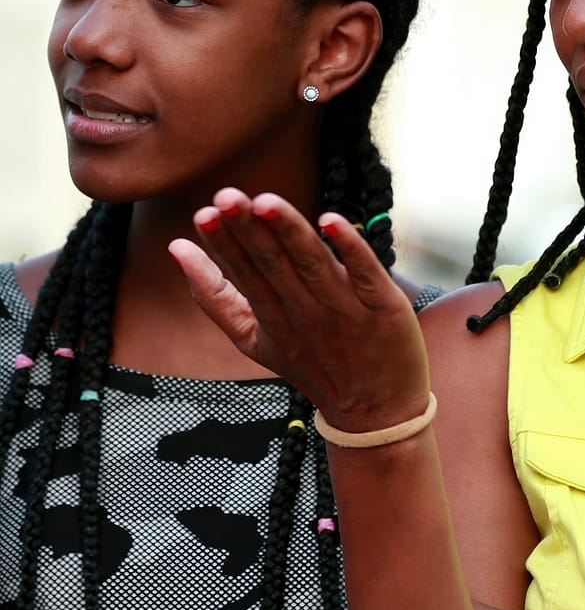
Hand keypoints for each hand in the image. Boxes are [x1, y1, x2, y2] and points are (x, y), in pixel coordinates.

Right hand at [169, 188, 430, 431]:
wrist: (376, 413)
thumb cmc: (313, 365)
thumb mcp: (254, 339)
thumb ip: (216, 298)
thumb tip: (178, 250)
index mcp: (272, 317)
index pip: (243, 274)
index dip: (223, 245)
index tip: (203, 214)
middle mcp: (305, 312)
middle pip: (273, 265)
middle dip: (248, 230)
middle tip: (226, 197)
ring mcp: (345, 309)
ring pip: (312, 263)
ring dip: (289, 231)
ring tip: (266, 201)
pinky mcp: (382, 306)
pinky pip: (365, 272)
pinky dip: (349, 247)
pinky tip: (331, 220)